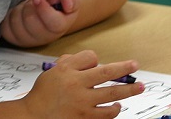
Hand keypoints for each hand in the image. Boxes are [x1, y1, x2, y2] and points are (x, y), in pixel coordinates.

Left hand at [0, 0, 79, 46]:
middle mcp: (46, 38)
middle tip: (33, 0)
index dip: (43, 10)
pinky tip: (19, 13)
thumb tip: (68, 4)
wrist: (46, 8)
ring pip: (16, 25)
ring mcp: (30, 41)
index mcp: (60, 27)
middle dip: (29, 7)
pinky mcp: (15, 40)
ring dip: (19, 10)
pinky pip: (6, 29)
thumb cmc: (56, 2)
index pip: (52, 23)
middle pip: (31, 23)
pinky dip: (9, 18)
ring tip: (27, 6)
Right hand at [21, 50, 143, 118]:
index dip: (94, 59)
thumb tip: (91, 59)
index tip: (97, 62)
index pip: (90, 57)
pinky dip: (114, 110)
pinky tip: (116, 107)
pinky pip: (106, 114)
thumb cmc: (42, 94)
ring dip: (127, 91)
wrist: (32, 117)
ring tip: (138, 88)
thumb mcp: (52, 72)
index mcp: (67, 71)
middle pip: (107, 73)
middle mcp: (76, 85)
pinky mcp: (84, 118)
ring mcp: (82, 103)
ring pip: (112, 95)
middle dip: (124, 68)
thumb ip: (70, 62)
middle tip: (135, 65)